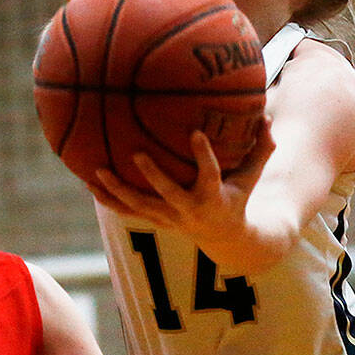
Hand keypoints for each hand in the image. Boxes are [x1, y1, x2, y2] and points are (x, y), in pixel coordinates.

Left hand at [89, 118, 274, 242]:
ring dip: (118, 190)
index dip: (204, 156)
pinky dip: (108, 199)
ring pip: (140, 206)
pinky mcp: (156, 221)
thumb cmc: (238, 197)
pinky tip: (88, 182)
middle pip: (168, 194)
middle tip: (136, 153)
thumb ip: (261, 147)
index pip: (211, 176)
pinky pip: (127, 211)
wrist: (225, 239)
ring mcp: (169, 219)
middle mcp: (189, 211)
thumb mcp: (253, 176)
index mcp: (214, 197)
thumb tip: (266, 114)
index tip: (195, 133)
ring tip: (97, 171)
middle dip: (152, 176)